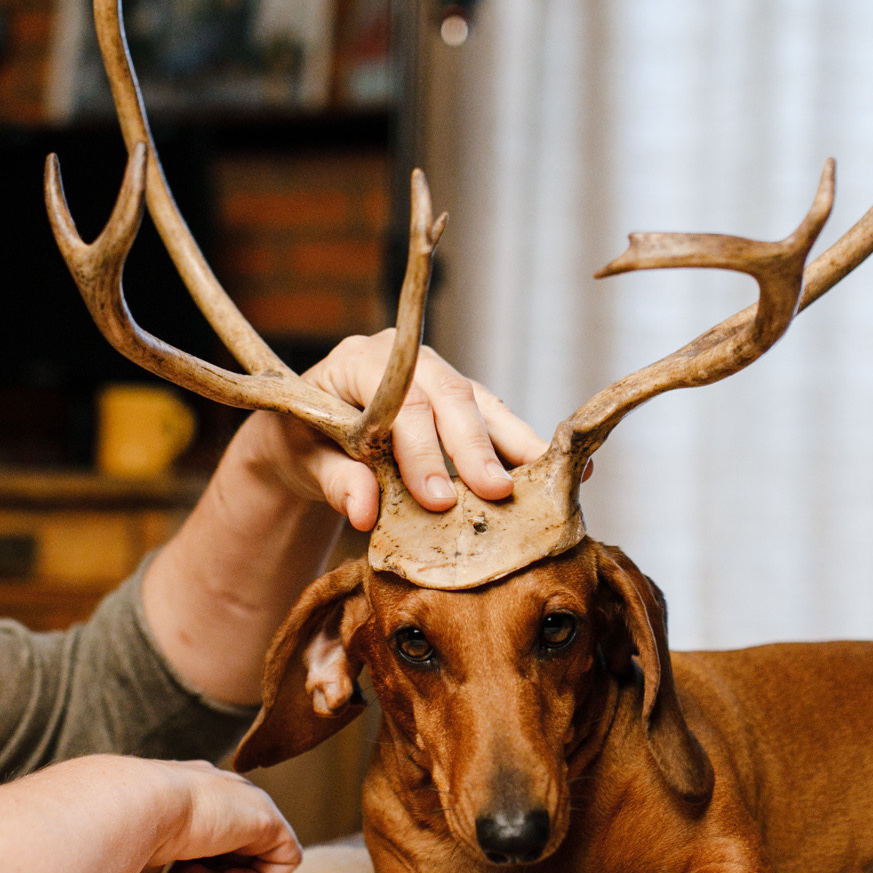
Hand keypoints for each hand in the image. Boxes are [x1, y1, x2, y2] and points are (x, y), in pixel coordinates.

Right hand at [144, 758, 300, 872]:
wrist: (130, 808)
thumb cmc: (118, 832)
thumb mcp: (135, 843)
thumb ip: (152, 855)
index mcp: (187, 790)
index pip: (204, 834)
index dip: (187, 869)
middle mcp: (220, 791)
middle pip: (230, 849)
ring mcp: (246, 801)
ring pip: (253, 858)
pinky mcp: (268, 818)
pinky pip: (283, 860)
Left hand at [246, 332, 548, 531]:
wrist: (307, 436)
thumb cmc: (302, 443)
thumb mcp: (303, 461)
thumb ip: (334, 481)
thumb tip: (364, 512)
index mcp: (361, 360)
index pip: (401, 401)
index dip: (422, 451)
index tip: (438, 499)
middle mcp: (409, 361)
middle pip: (452, 396)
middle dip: (477, 448)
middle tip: (497, 494)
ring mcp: (440, 379)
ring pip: (485, 406)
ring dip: (518, 447)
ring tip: (552, 481)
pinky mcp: (463, 406)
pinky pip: (498, 422)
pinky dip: (528, 449)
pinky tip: (569, 471)